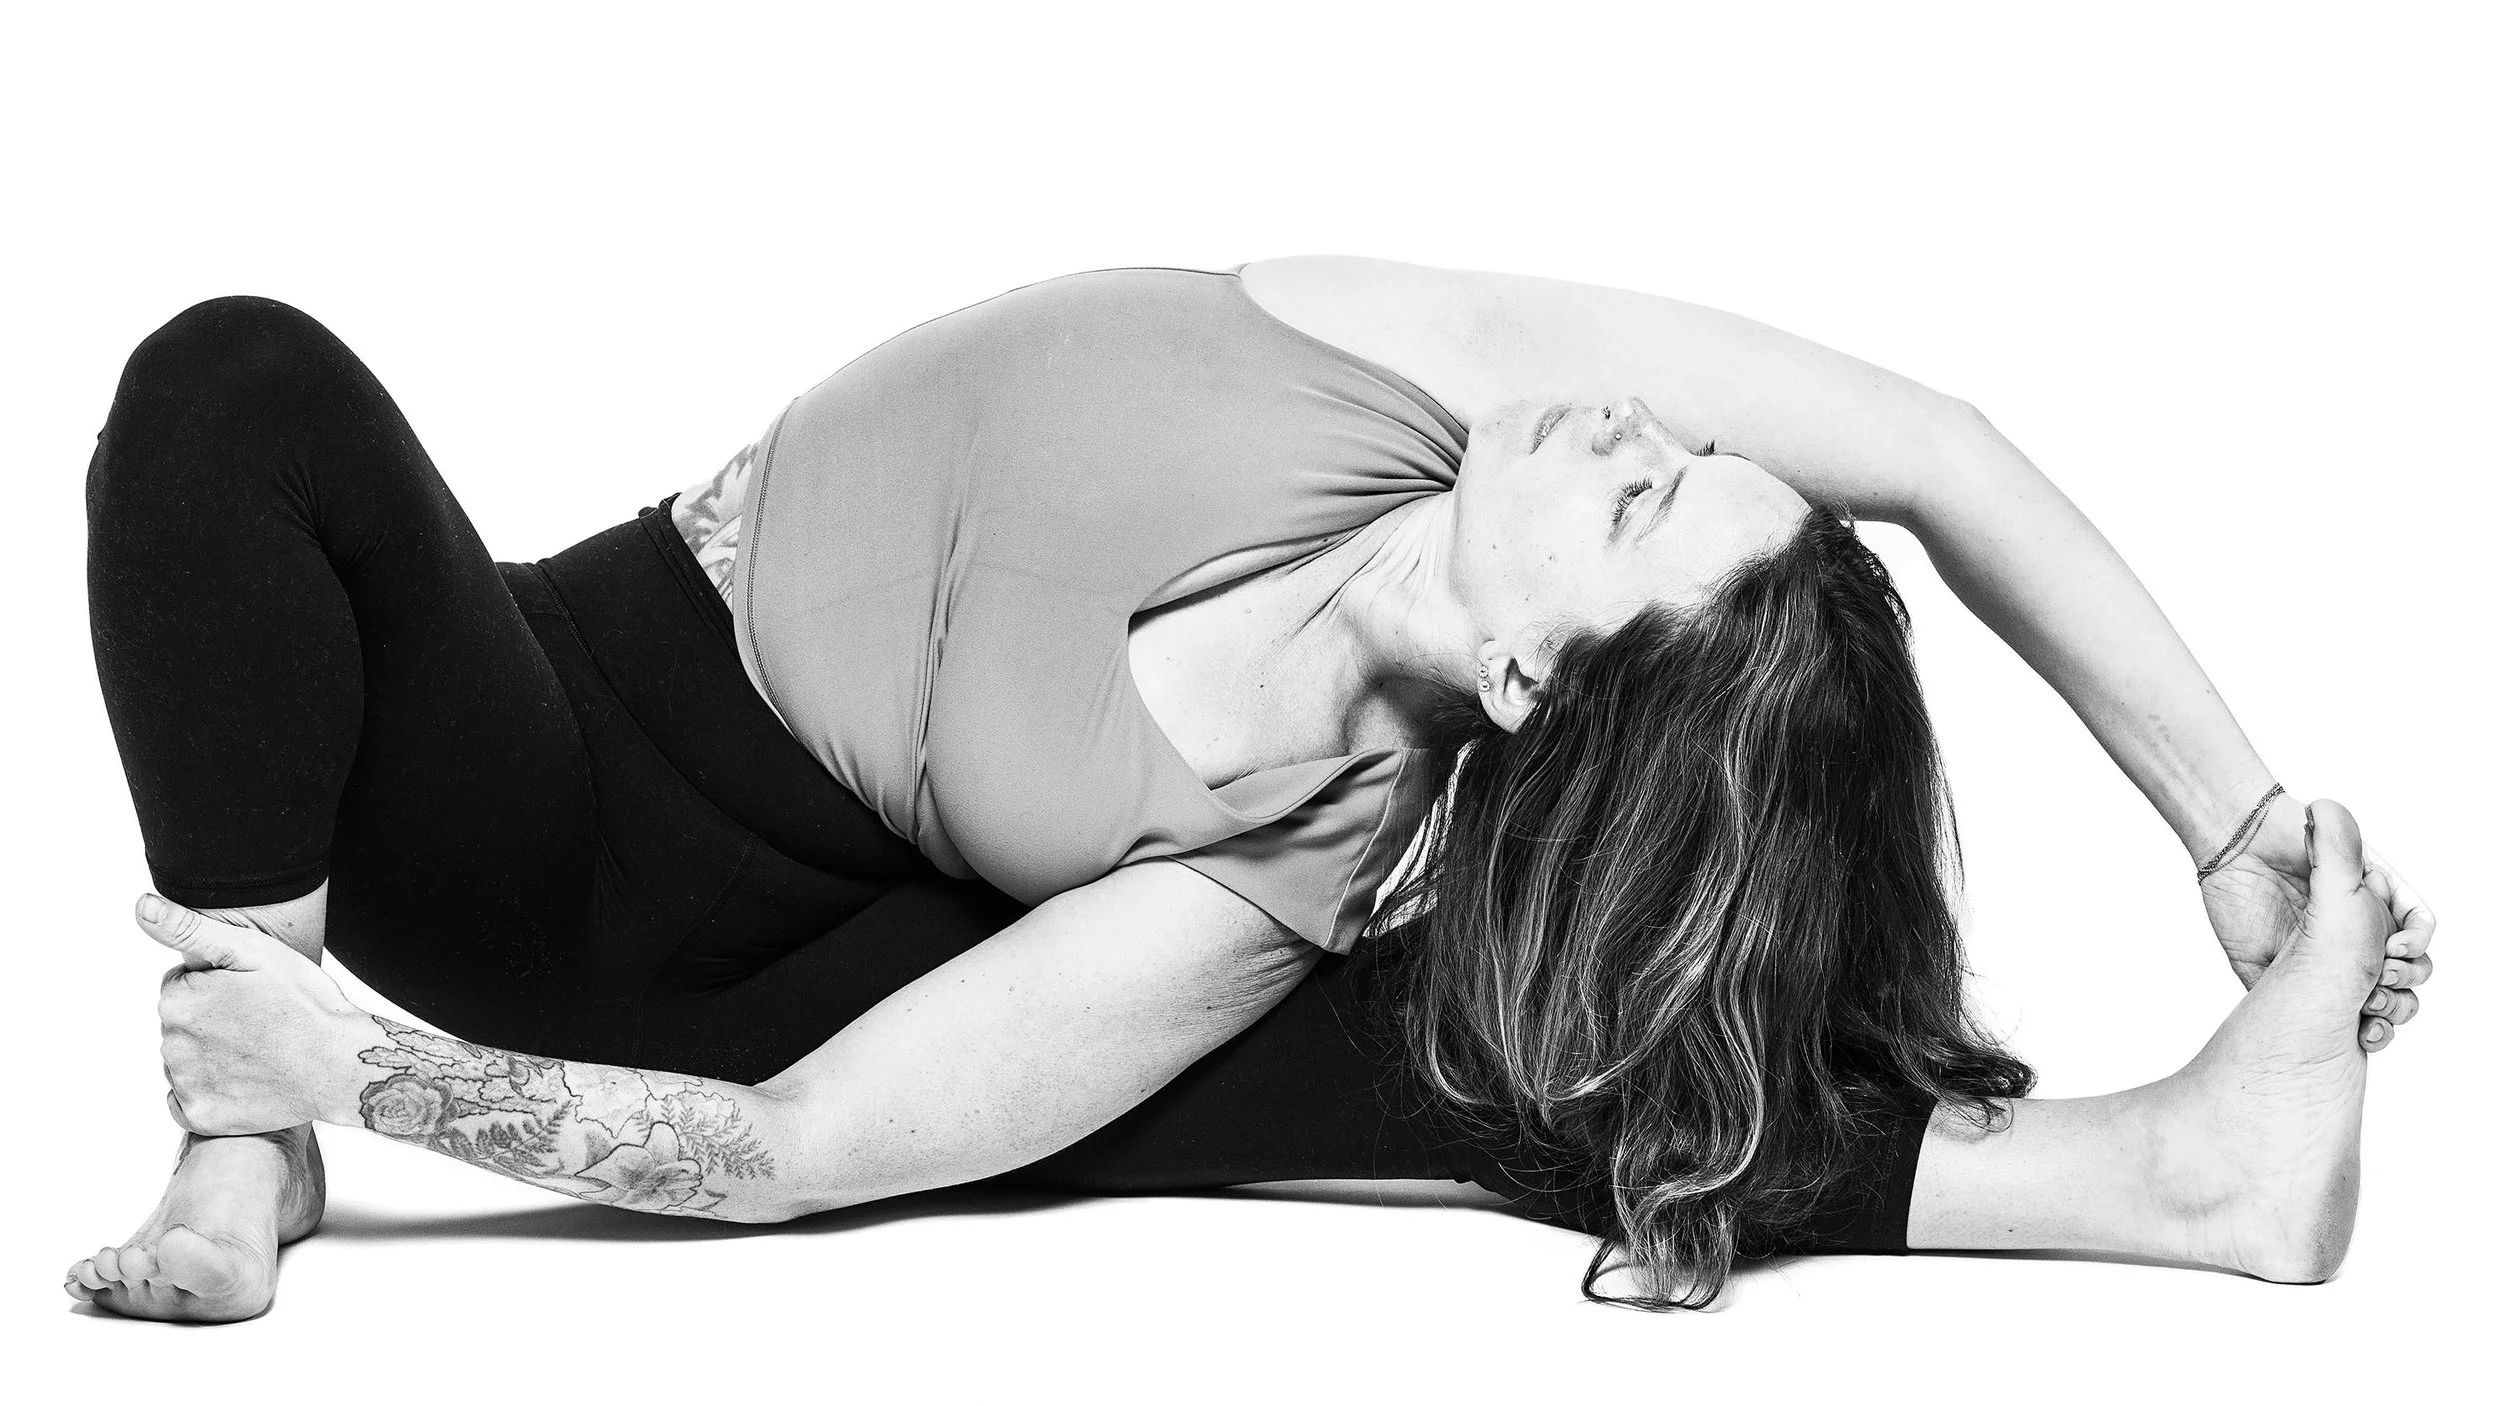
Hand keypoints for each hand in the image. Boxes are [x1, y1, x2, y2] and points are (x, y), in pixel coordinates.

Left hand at [139, 893, 374, 1134]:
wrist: (342, 1065)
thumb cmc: (306, 1004)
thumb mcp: (253, 951)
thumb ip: (189, 928)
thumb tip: (141, 906)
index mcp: (178, 1000)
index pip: (181, 984)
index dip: (220, 984)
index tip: (253, 994)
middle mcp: (171, 1043)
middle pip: (182, 1022)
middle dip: (214, 1018)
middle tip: (262, 1021)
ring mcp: (184, 1084)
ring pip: (186, 1059)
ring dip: (213, 1054)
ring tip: (261, 1050)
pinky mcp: (200, 1117)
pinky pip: (187, 1101)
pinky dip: (210, 1092)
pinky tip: (245, 1081)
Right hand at [2198, 795, 2434, 1046]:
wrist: (2235, 850)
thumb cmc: (2239, 901)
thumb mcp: (2256, 967)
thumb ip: (2283, 1000)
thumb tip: (2305, 1040)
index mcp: (2326, 968)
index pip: (2366, 1008)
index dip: (2373, 1027)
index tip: (2364, 1038)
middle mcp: (2354, 944)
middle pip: (2398, 989)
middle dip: (2393, 1007)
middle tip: (2371, 1009)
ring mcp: (2371, 917)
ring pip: (2416, 960)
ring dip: (2408, 977)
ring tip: (2383, 978)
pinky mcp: (2382, 885)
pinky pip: (2420, 918)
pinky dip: (2417, 938)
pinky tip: (2396, 949)